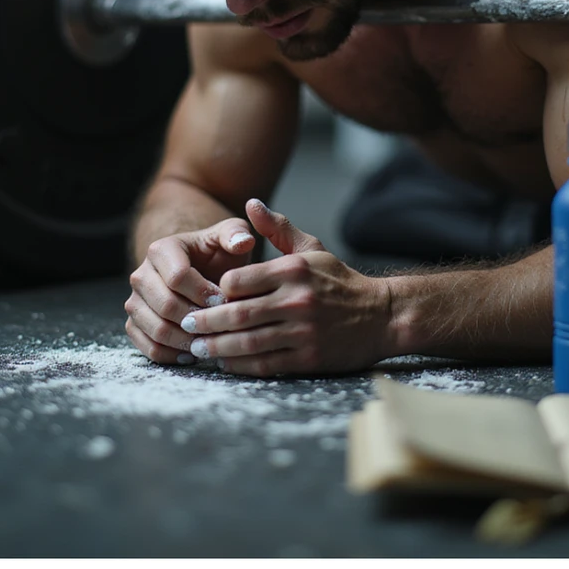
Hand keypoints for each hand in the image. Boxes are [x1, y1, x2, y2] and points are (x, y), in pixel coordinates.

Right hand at [125, 219, 256, 364]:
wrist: (199, 269)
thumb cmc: (216, 253)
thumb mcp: (228, 236)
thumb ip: (236, 233)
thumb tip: (244, 241)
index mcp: (161, 250)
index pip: (177, 277)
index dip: (203, 293)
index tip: (225, 300)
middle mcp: (141, 275)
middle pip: (165, 305)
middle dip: (197, 319)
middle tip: (220, 324)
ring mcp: (135, 301)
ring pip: (156, 329)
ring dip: (186, 340)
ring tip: (211, 340)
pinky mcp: (135, 324)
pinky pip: (148, 347)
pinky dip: (171, 355)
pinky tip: (193, 353)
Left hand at [179, 199, 391, 376]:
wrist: (382, 316)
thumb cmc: (340, 281)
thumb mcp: (312, 248)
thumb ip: (278, 228)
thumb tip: (250, 204)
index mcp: (293, 270)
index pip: (238, 281)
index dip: (217, 291)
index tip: (203, 296)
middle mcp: (297, 300)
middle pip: (237, 314)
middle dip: (206, 323)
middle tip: (187, 326)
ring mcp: (303, 331)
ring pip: (247, 342)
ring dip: (216, 348)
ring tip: (198, 348)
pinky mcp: (309, 357)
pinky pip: (265, 363)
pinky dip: (240, 365)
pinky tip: (226, 362)